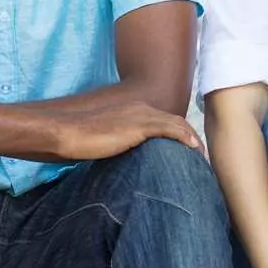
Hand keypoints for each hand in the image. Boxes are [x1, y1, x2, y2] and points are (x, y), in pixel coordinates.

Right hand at [49, 99, 203, 159]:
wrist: (64, 133)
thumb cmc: (75, 140)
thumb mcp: (101, 141)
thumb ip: (115, 144)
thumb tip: (118, 159)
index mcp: (130, 111)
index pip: (162, 121)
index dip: (177, 134)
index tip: (186, 151)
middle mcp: (139, 108)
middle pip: (174, 121)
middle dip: (190, 137)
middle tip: (202, 156)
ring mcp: (139, 115)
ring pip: (177, 124)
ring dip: (193, 139)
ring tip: (203, 158)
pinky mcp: (139, 125)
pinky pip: (171, 129)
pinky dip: (186, 138)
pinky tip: (195, 149)